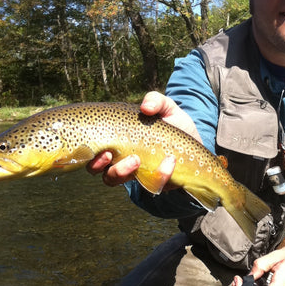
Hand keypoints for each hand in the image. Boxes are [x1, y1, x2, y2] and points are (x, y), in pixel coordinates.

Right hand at [86, 91, 200, 187]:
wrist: (196, 143)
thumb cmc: (174, 125)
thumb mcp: (167, 108)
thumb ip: (156, 100)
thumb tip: (145, 107)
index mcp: (117, 139)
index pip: (92, 148)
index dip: (88, 151)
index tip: (100, 147)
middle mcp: (120, 158)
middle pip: (97, 169)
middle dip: (98, 164)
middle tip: (110, 154)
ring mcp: (135, 172)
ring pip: (113, 180)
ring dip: (121, 171)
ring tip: (136, 159)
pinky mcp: (153, 182)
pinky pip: (150, 184)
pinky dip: (159, 174)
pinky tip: (170, 161)